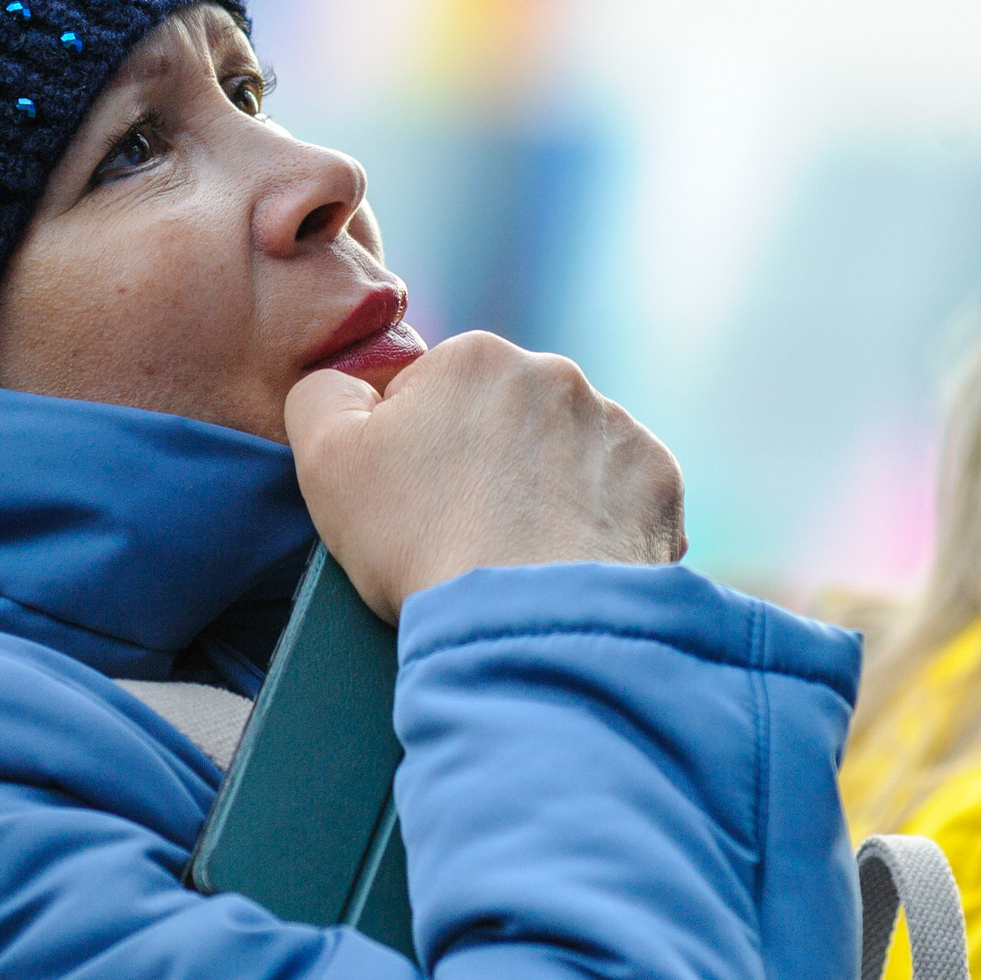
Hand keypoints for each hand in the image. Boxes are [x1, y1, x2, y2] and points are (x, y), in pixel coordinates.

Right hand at [285, 331, 685, 621]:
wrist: (530, 623)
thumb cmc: (419, 541)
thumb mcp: (322, 458)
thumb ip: (323, 395)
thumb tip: (349, 384)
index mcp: (473, 356)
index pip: (427, 393)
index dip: (411, 451)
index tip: (414, 503)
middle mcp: (554, 373)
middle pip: (501, 417)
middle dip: (485, 463)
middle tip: (464, 533)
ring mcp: (615, 426)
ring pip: (564, 452)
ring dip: (545, 489)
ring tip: (519, 556)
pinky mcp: (658, 480)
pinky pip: (618, 494)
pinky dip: (596, 523)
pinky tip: (566, 563)